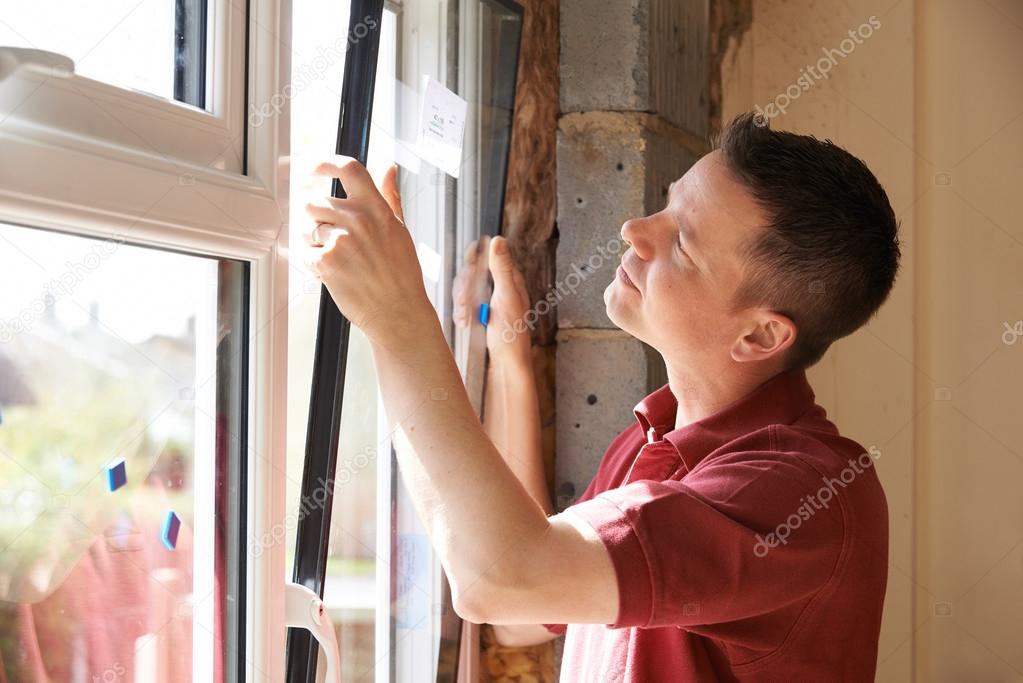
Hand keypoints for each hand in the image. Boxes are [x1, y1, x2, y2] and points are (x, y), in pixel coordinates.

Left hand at [303, 158, 431, 341]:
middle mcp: (358, 219)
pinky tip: (333, 273)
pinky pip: (304, 253)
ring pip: (306, 229)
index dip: (326, 164)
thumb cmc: (401, 275)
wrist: (398, 311)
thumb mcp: (399, 229)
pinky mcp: (326, 261)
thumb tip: (388, 168)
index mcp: (376, 208)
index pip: (349, 169)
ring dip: (314, 243)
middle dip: (315, 220)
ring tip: (337, 260)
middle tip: (329, 238)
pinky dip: (312, 264)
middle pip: (314, 202)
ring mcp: (341, 240)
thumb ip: (389, 196)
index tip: (316, 170)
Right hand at [453, 235, 532, 365]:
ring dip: (461, 303)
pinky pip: (462, 306)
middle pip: (471, 274)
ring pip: (464, 290)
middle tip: (465, 303)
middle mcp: (499, 288)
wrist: (505, 366)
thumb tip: (498, 240)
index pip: (488, 256)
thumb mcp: (507, 298)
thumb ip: (501, 269)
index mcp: (510, 279)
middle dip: (464, 288)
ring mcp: (488, 301)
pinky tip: (464, 323)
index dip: (474, 259)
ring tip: (465, 318)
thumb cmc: (512, 335)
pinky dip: (461, 313)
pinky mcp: (479, 314)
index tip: (467, 270)